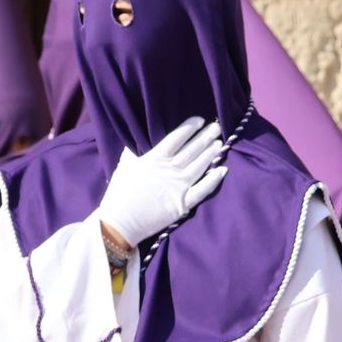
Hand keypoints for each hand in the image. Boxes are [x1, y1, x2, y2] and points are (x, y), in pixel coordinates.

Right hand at [96, 116, 226, 247]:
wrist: (120, 222)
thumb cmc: (119, 193)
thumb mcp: (123, 167)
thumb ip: (132, 152)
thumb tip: (136, 139)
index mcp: (154, 158)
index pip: (176, 138)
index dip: (189, 127)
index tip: (199, 120)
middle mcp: (170, 170)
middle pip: (192, 149)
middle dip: (205, 137)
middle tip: (216, 127)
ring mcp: (179, 186)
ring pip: (200, 165)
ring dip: (211, 153)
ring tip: (219, 143)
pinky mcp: (183, 203)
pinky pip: (202, 189)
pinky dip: (213, 180)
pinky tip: (222, 170)